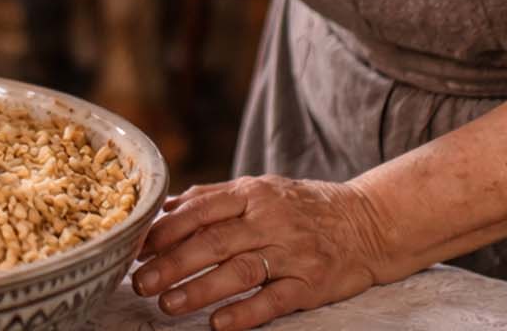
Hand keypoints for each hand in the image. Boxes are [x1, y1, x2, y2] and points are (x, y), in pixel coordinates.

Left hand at [132, 176, 392, 329]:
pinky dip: (245, 312)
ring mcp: (292, 251)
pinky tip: (219, 324)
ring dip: (199, 289)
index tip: (136, 247)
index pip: (201, 209)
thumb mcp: (261, 190)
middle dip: (171, 263)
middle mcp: (270, 220)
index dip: (165, 229)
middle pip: (213, 241)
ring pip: (239, 270)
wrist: (370, 222)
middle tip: (140, 282)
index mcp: (252, 193)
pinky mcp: (311, 282)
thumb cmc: (304, 207)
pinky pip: (274, 300)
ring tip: (167, 304)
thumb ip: (214, 197)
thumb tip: (165, 205)